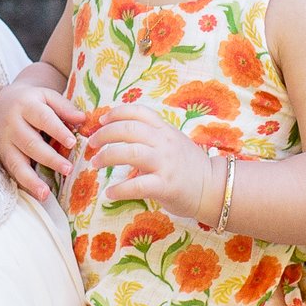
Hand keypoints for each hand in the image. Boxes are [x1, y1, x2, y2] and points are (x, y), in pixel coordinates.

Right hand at [0, 80, 83, 200]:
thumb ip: (64, 107)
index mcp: (26, 106)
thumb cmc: (32, 102)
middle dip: (49, 158)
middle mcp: (12, 124)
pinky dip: (24, 185)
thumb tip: (83, 120)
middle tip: (68, 169)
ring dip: (31, 179)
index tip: (72, 143)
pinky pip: (12, 172)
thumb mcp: (47, 96)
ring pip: (16, 162)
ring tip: (45, 193)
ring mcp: (4, 142)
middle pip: (30, 143)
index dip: (57, 130)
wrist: (1, 104)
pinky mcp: (2, 155)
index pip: (42, 118)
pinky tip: (36, 195)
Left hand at [82, 104, 220, 222]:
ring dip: (107, 156)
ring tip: (95, 164)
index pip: (138, 111)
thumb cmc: (188, 167)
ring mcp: (166, 164)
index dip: (117, 113)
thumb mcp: (172, 142)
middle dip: (104, 134)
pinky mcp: (166, 186)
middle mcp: (165, 142)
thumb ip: (152, 136)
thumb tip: (121, 131)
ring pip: (130, 152)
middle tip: (92, 144)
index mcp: (165, 130)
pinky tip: (109, 193)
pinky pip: (137, 185)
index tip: (102, 121)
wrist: (214, 188)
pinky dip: (119, 189)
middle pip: (128, 129)